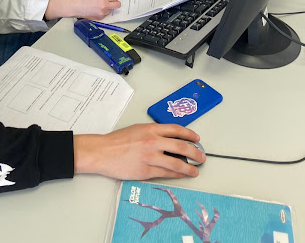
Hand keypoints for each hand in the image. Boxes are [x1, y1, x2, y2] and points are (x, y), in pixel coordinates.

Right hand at [45, 0, 120, 20]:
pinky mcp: (99, 18)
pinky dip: (103, 11)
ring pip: (111, 10)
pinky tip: (96, 9)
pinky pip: (105, 14)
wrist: (74, 6)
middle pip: (118, 4)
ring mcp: (102, 13)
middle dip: (115, 2)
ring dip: (108, 7)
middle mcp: (104, 6)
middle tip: (110, 0)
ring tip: (100, 4)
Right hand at [73, 123, 204, 179]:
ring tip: (195, 170)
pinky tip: (181, 175)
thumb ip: (153, 133)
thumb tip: (168, 139)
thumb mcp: (137, 129)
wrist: (103, 152)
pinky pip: (165, 174)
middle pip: (181, 147)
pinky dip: (176, 175)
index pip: (176, 130)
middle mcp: (152, 141)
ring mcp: (150, 157)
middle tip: (201, 156)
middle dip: (195, 152)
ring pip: (176, 164)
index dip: (189, 135)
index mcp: (150, 129)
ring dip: (189, 168)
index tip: (197, 138)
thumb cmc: (117, 140)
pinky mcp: (146, 171)